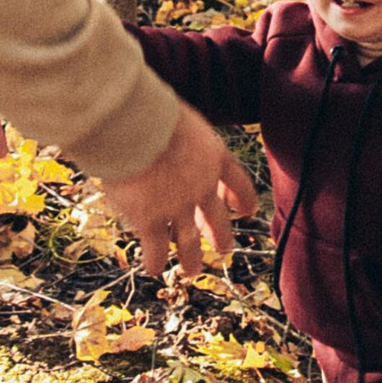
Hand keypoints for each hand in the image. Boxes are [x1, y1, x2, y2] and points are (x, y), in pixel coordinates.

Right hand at [100, 107, 257, 277]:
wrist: (134, 126)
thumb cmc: (150, 110)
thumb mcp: (178, 119)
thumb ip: (179, 137)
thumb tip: (164, 137)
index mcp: (213, 156)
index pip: (237, 181)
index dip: (242, 198)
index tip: (247, 211)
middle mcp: (200, 186)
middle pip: (216, 217)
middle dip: (220, 235)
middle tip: (225, 250)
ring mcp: (176, 206)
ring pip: (187, 240)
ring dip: (190, 258)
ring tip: (193, 271)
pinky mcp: (149, 219)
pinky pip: (155, 246)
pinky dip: (156, 259)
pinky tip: (155, 269)